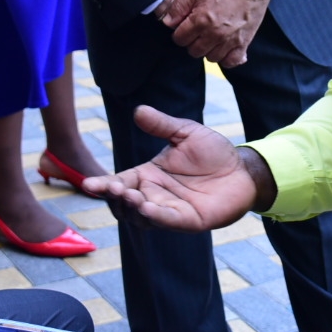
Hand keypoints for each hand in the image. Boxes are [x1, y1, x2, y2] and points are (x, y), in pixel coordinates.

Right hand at [79, 106, 266, 230]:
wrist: (242, 169)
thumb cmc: (213, 152)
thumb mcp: (185, 133)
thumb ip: (162, 125)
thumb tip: (138, 110)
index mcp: (148, 176)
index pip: (118, 182)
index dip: (103, 185)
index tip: (89, 184)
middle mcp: (154, 195)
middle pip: (123, 203)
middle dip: (115, 198)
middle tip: (115, 187)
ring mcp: (169, 210)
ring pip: (139, 217)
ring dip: (131, 209)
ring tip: (129, 195)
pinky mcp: (187, 221)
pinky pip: (166, 221)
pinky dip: (155, 217)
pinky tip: (147, 208)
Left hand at [161, 0, 266, 68]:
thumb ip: (179, 6)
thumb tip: (168, 22)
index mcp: (201, 20)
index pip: (180, 39)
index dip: (179, 32)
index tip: (184, 26)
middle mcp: (215, 34)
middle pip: (194, 51)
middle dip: (192, 42)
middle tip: (197, 31)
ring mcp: (230, 40)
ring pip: (211, 58)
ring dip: (208, 49)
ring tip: (210, 37)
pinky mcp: (244, 42)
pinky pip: (231, 61)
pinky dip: (226, 58)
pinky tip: (224, 48)